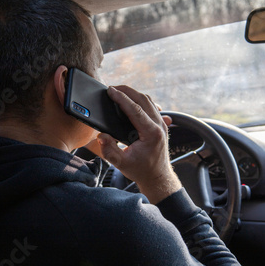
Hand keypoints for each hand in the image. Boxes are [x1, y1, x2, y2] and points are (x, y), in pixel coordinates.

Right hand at [96, 85, 180, 203]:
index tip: (110, 91)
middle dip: (127, 91)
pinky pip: (151, 106)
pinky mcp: (160, 124)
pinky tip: (130, 101)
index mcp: (151, 133)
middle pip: (143, 99)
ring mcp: (162, 124)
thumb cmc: (141, 171)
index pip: (135, 109)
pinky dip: (139, 100)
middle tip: (112, 88)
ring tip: (118, 92)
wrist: (157, 177)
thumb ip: (109, 150)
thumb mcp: (122, 164)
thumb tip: (102, 136)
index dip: (121, 98)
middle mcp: (159, 126)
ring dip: (133, 94)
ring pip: (148, 101)